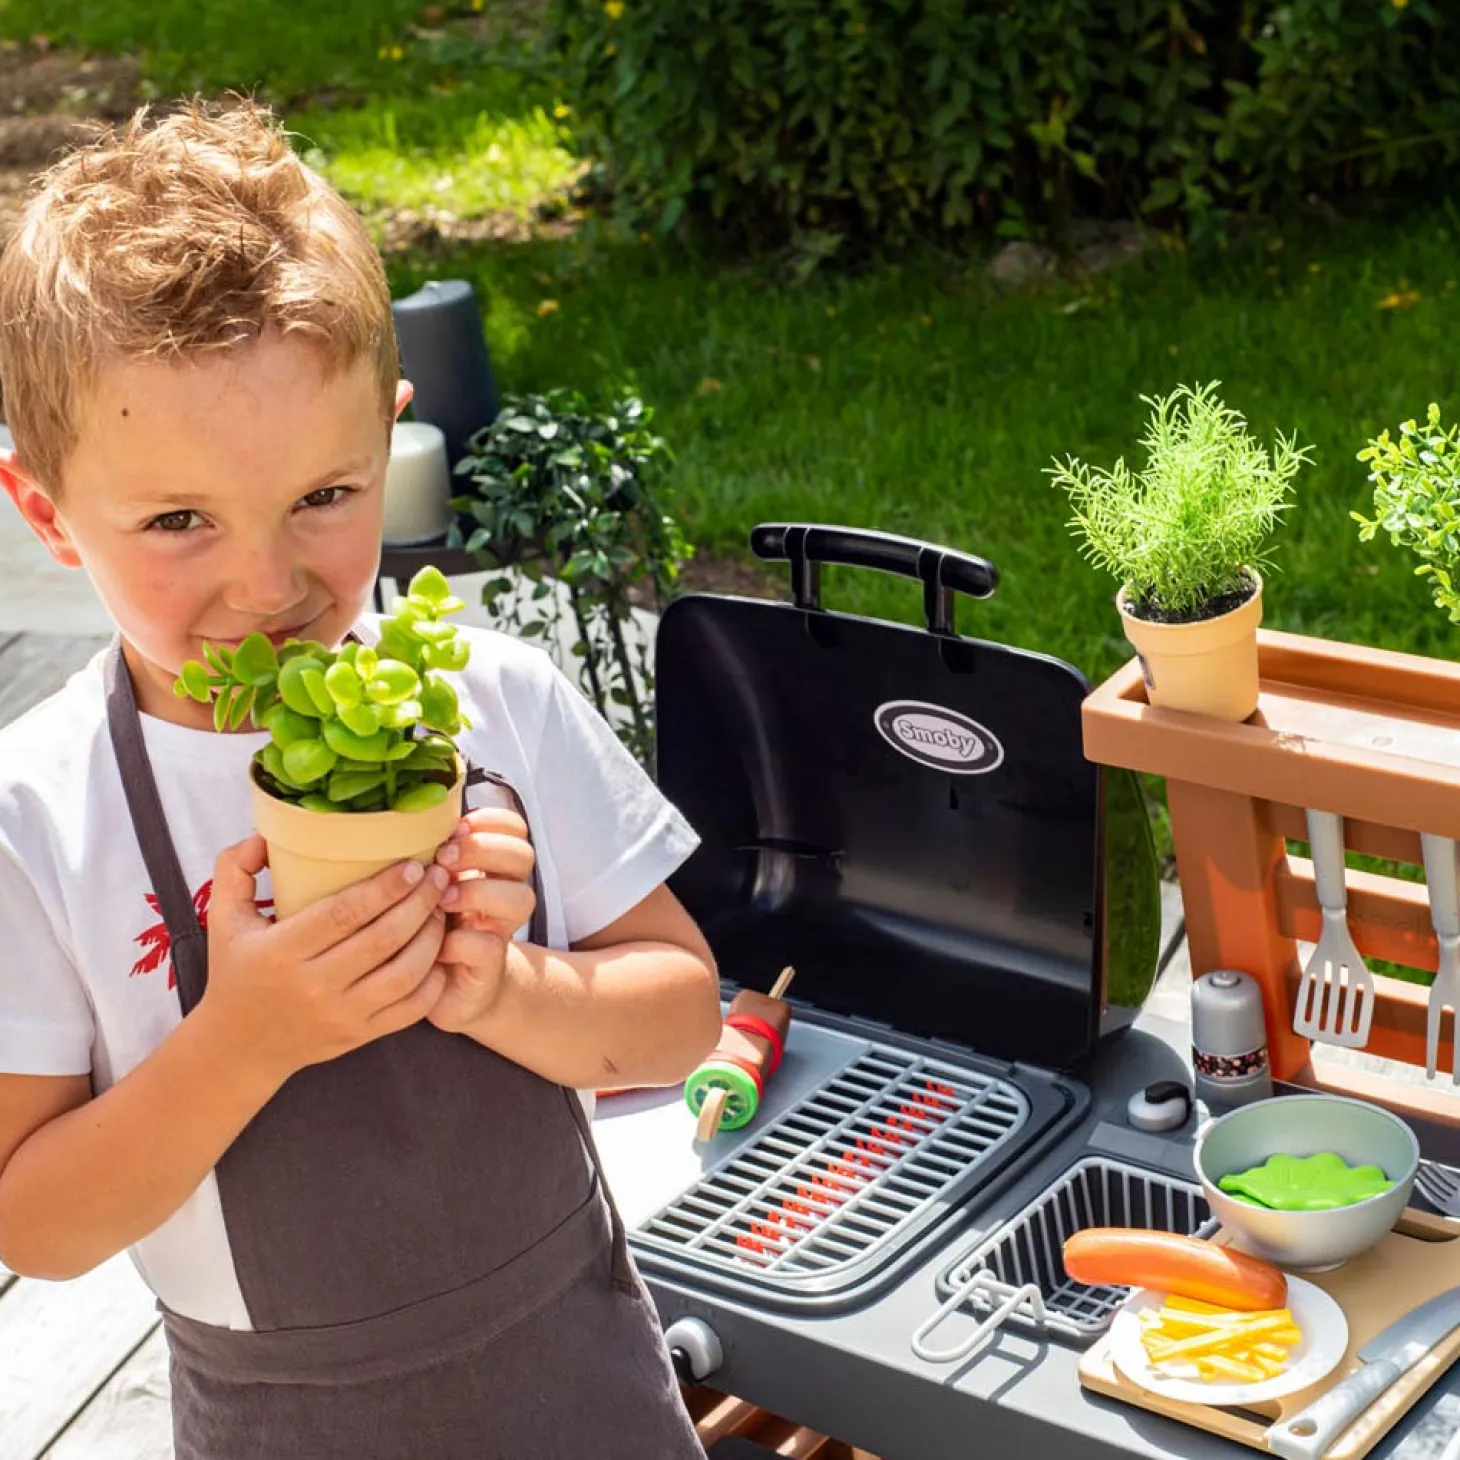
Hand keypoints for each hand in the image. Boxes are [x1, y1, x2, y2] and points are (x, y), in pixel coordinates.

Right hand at [199, 835, 450, 1084]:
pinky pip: (412, 1008)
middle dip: (420, 903)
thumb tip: (264, 835)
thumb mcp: (223, 918)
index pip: (344, 913)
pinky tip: (441, 951)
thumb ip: (235, 868)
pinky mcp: (361, 1035)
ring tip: (442, 908)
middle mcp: (314, 986)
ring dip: (432, 936)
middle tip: (439, 876)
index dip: (385, 887)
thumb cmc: (236, 973)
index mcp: (281, 952)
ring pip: (405, 973)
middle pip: (383, 939)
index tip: (412, 865)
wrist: (239, 1048)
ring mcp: (341, 1015)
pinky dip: (434, 979)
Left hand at [426, 807, 536, 1032]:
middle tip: (443, 860)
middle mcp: (504, 893)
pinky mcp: (490, 965)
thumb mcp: (427, 882)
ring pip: (520, 897)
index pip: (514, 827)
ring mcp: (501, 929)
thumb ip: (429, 853)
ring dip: (476, 891)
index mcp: (492, 867)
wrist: (442, 988)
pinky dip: (460, 941)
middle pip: (523, 854)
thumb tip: (405, 818)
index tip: (453, 829)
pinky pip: (488, 944)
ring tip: (440, 900)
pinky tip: (436, 943)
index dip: (489, 822)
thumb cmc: (429, 926)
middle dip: (481, 850)